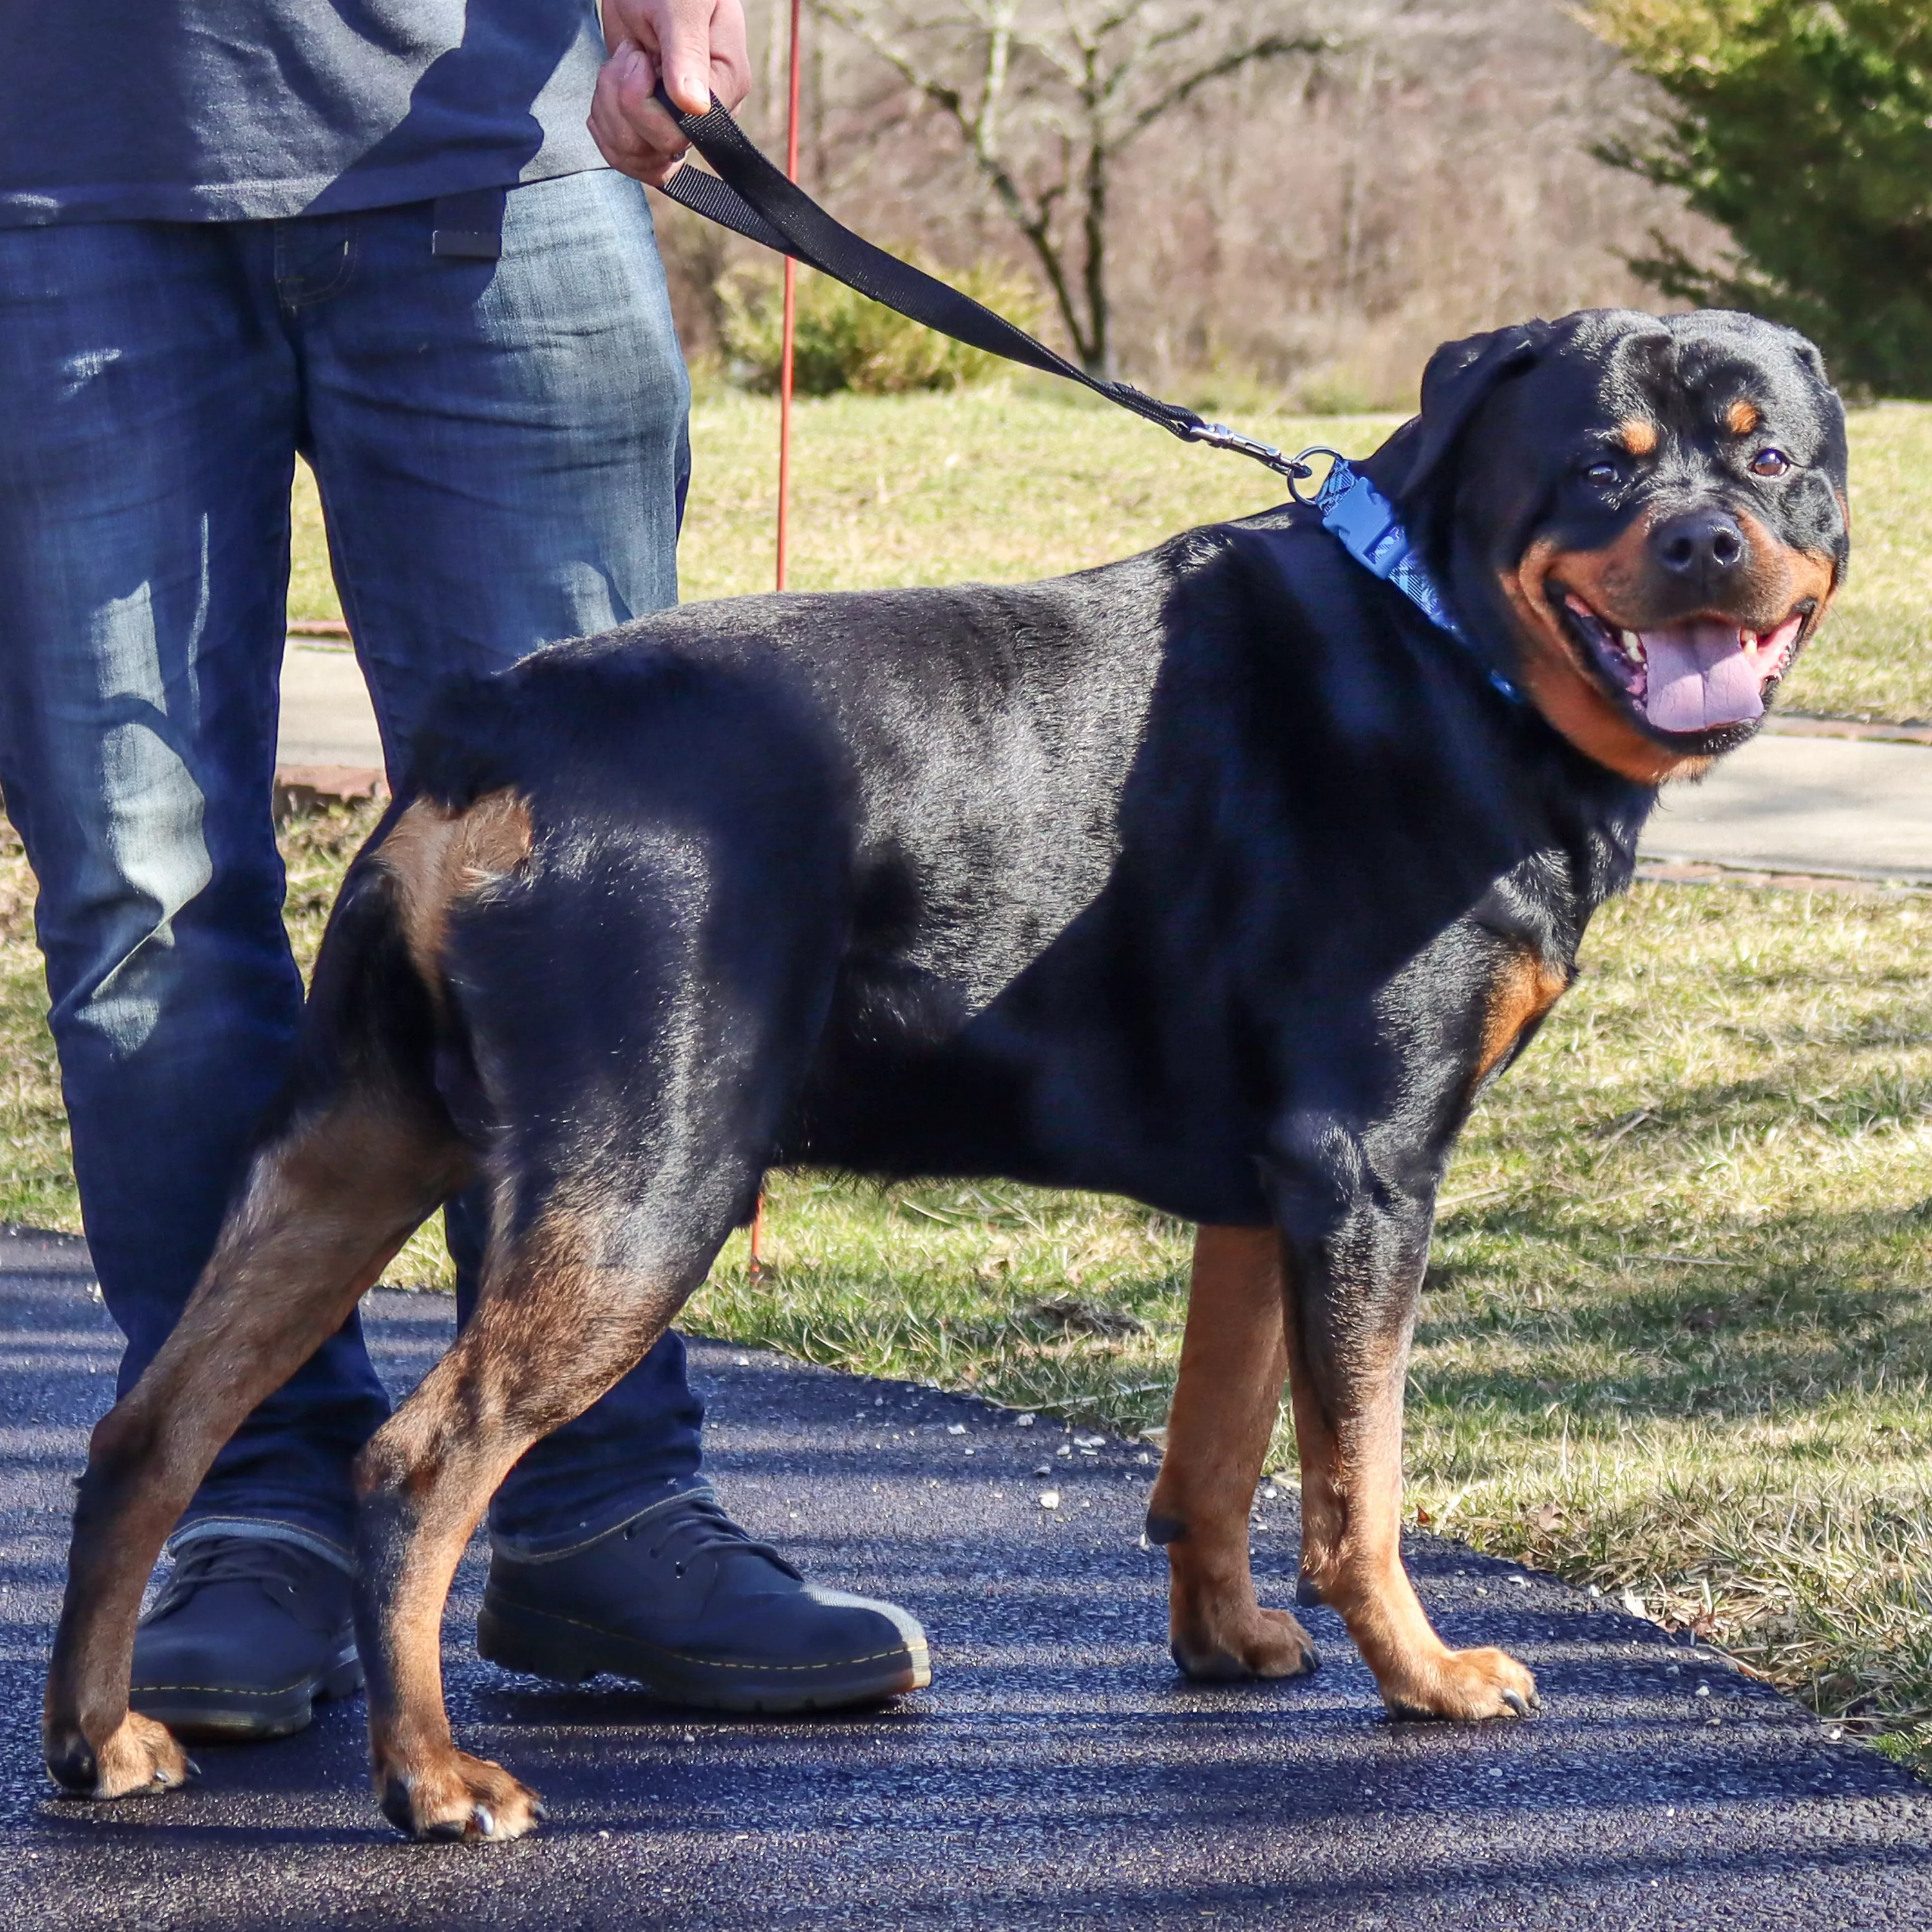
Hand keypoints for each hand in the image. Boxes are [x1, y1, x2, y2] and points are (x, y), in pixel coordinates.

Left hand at [591, 0, 751, 186]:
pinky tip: (609, 86)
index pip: (685, 133)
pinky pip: (625, 154)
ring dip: (610, 110)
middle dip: (624, 105)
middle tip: (628, 55)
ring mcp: (678, 123)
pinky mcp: (651, 125)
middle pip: (659, 150)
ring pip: (638, 157)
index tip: (640, 58)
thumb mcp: (680, 5)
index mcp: (726, 86)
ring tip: (619, 64)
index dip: (648, 106)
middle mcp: (705, 114)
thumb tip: (695, 105)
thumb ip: (687, 52)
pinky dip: (605, 122)